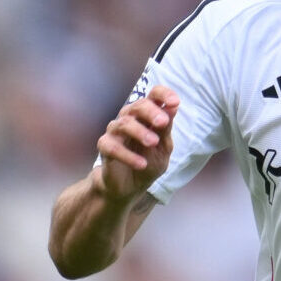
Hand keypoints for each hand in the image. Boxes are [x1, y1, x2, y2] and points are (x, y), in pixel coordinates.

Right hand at [96, 85, 179, 200]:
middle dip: (151, 112)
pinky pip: (112, 146)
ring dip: (140, 132)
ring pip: (124, 124)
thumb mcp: (163, 147)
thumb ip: (166, 128)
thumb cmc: (149, 162)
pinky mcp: (105, 146)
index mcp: (147, 115)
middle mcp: (129, 118)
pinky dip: (128, 155)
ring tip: (153, 143)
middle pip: (138, 105)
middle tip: (163, 122)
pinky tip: (141, 164)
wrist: (131, 186)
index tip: (175, 102)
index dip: (163, 95)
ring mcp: (115, 131)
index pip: (153, 95)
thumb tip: (173, 106)